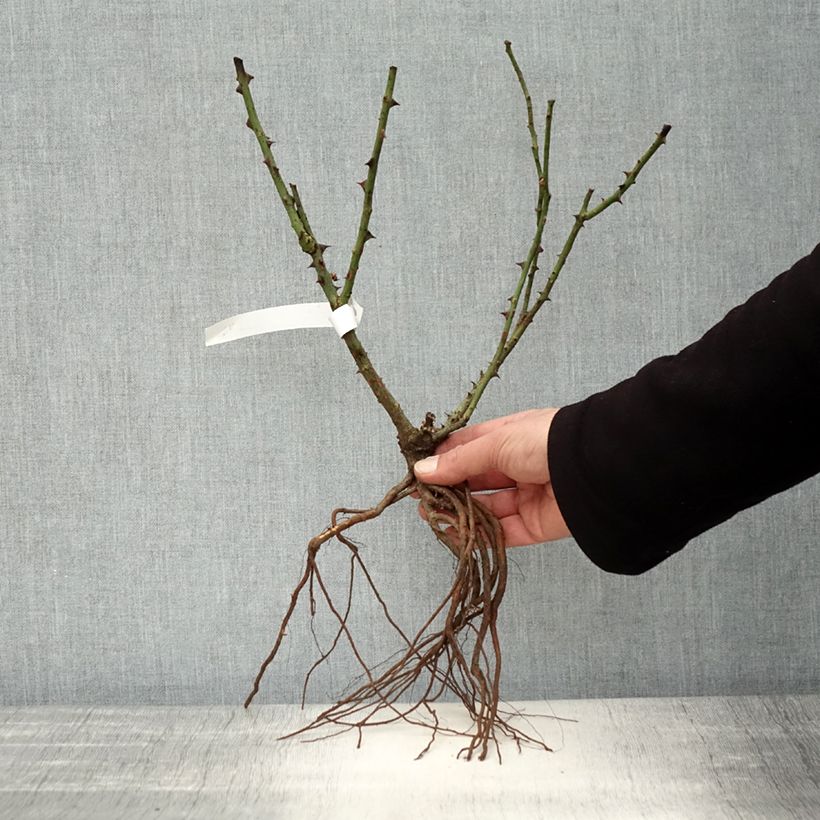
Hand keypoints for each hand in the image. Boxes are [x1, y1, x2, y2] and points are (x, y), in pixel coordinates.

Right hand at [413, 408, 570, 546]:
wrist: (596, 469)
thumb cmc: (545, 442)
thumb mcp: (496, 443)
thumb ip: (459, 461)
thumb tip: (423, 470)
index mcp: (510, 438)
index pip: (469, 447)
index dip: (444, 458)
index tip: (418, 469)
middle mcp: (518, 466)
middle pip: (476, 479)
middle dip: (448, 488)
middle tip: (420, 498)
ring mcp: (527, 496)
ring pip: (485, 508)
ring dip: (458, 512)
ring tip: (430, 515)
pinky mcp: (535, 525)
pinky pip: (502, 532)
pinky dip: (478, 534)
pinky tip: (455, 532)